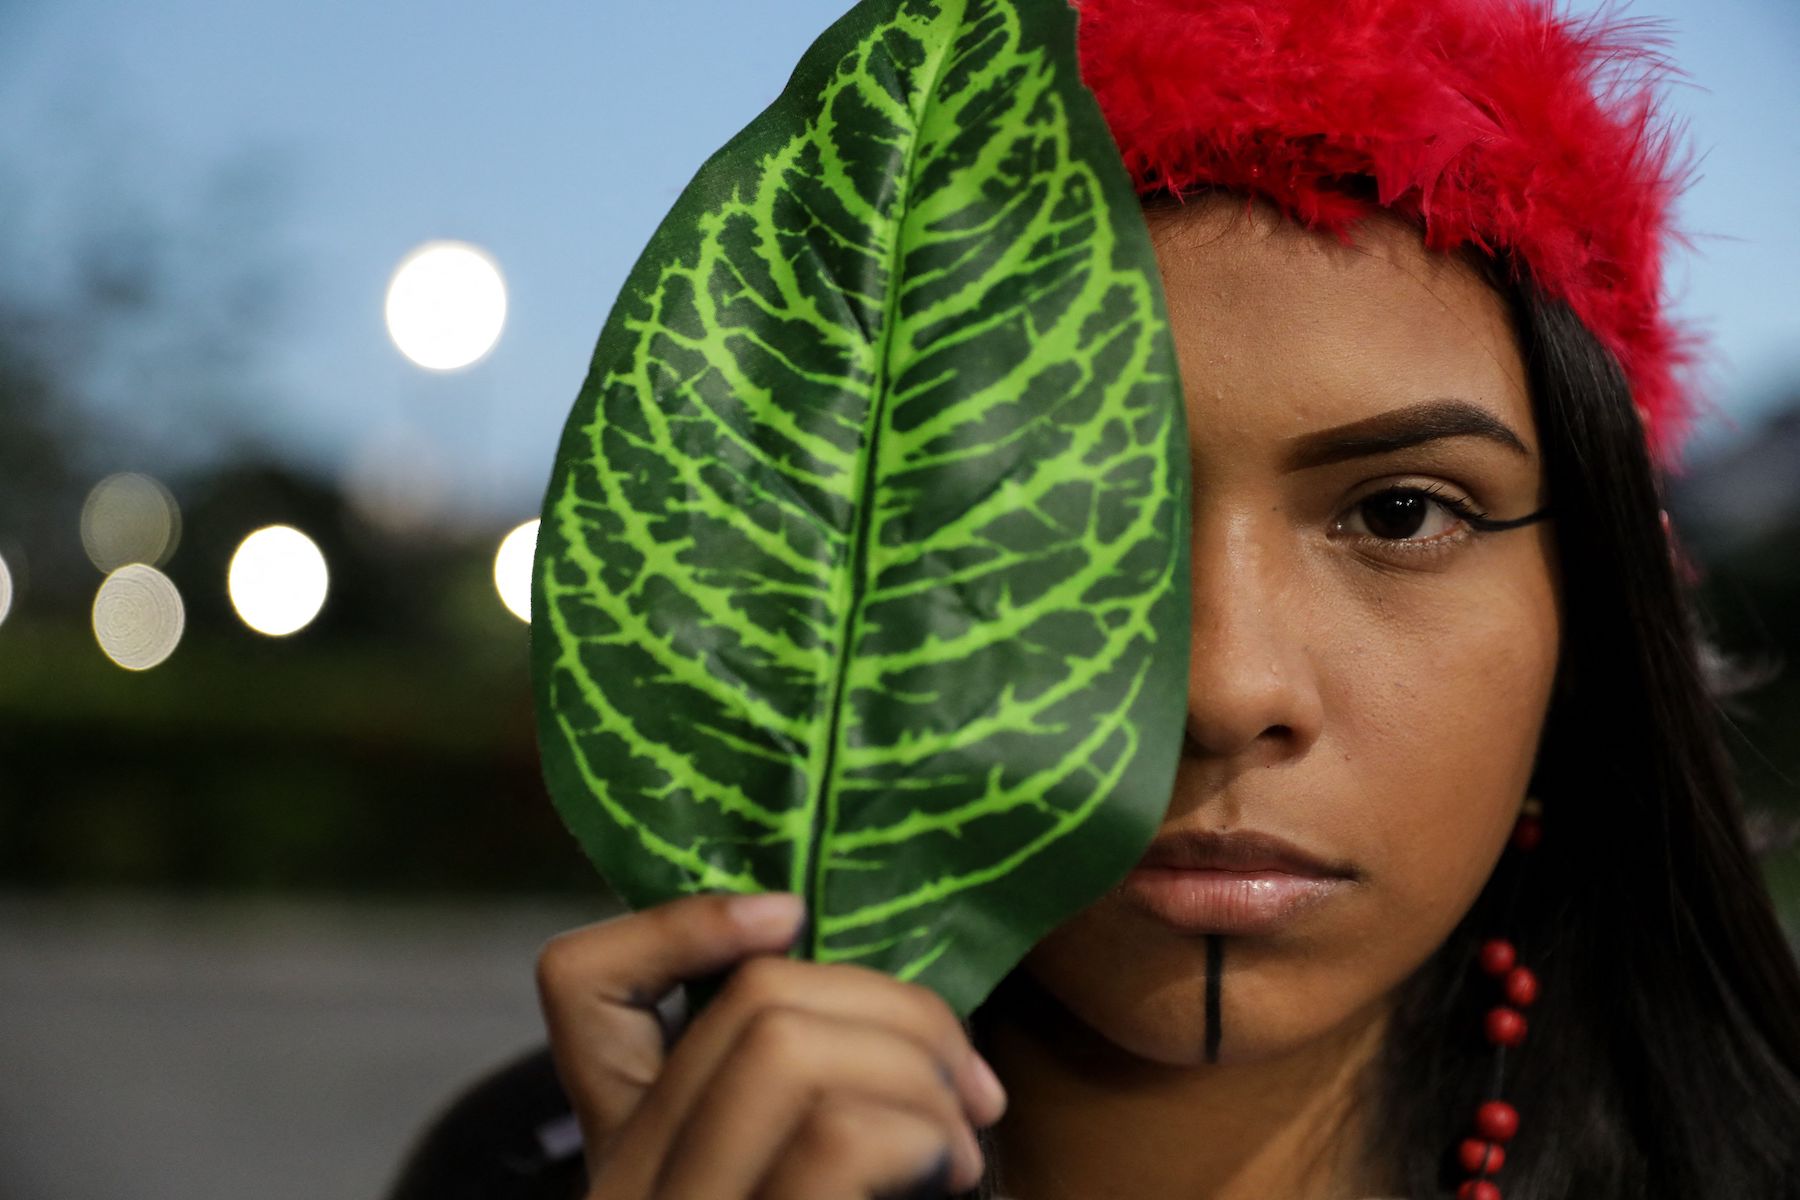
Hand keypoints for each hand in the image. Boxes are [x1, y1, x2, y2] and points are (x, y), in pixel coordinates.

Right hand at [536, 891, 1008, 1198]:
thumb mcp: (784, 1176)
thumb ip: (796, 1101)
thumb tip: (883, 1003)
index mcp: (636, 1152)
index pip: (580, 986)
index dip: (682, 922)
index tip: (791, 914)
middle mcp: (630, 1185)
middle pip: (753, 1004)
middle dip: (898, 1008)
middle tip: (967, 1081)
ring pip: (788, 1047)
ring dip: (919, 1066)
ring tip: (963, 1137)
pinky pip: (836, 1136)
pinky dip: (922, 1128)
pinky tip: (950, 1175)